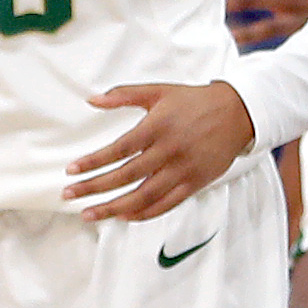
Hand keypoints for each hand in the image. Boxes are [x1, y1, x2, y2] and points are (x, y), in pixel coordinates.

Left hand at [67, 80, 256, 219]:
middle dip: (94, 188)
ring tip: (89, 214)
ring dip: (113, 208)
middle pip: (126, 176)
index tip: (71, 171)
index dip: (93, 162)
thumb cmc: (193, 101)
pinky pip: (166, 204)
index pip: (118, 150)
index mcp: (157, 126)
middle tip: (68, 196)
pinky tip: (123, 216)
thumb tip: (91, 99)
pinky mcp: (195, 183)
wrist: (238, 113)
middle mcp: (169, 151)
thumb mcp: (158, 91)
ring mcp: (183, 170)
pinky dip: (143, 213)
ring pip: (143, 196)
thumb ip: (124, 95)